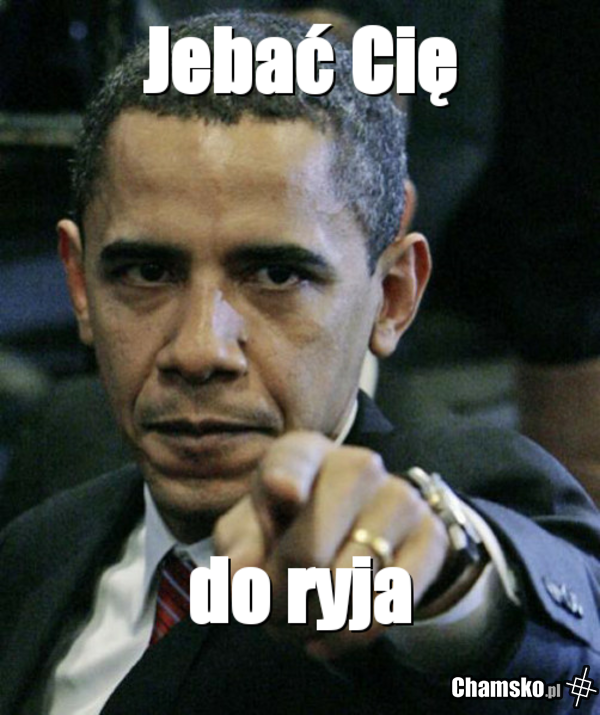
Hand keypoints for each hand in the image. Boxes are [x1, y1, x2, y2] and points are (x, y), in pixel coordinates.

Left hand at [214, 431, 450, 658]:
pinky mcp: (431, 536)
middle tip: (269, 610)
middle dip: (279, 600)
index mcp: (303, 452)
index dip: (287, 479)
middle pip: (307, 555)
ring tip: (298, 619)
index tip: (284, 492)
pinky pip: (389, 606)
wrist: (358, 528)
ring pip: (347, 589)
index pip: (294, 462)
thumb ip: (239, 549)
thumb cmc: (287, 525)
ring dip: (311, 623)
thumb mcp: (250, 531)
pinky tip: (328, 635)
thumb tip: (239, 581)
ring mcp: (400, 498)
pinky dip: (350, 635)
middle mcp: (357, 465)